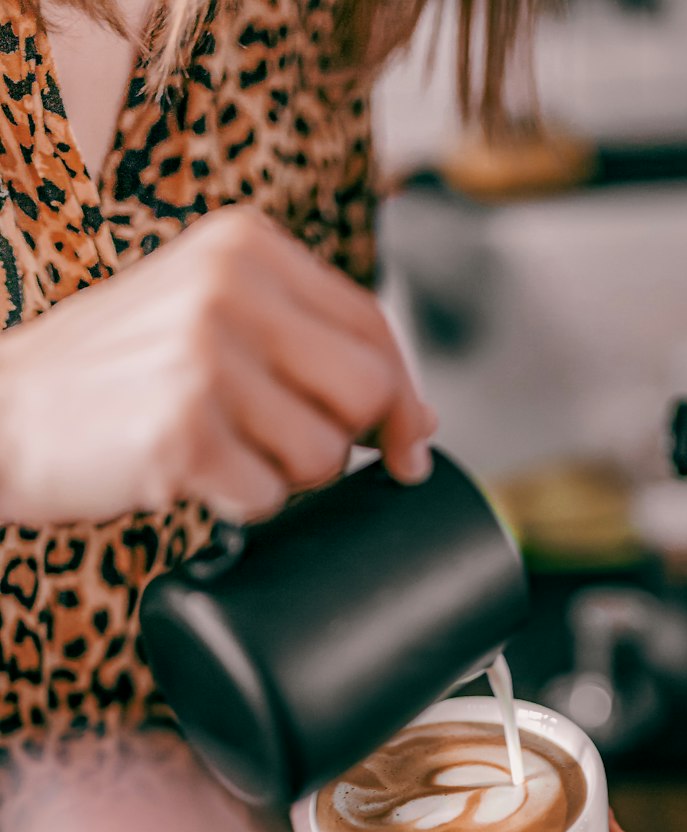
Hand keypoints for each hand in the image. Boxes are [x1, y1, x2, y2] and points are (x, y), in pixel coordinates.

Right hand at [0, 206, 435, 524]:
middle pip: (368, 390)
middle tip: (291, 451)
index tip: (406, 441)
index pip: (372, 325)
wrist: (0, 410)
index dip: (401, 394)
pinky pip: (270, 498)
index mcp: (245, 245)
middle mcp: (230, 288)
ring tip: (223, 452)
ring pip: (325, 454)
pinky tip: (193, 474)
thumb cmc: (113, 374)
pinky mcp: (185, 431)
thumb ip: (306, 346)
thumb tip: (419, 419)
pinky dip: (241, 505)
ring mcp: (205, 357)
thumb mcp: (208, 317)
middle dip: (348, 441)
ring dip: (287, 478)